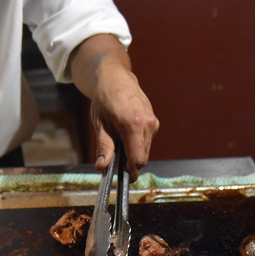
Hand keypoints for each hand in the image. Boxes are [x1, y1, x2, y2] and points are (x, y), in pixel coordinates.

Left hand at [69, 34, 158, 180]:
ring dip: (133, 152)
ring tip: (117, 140)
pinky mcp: (154, 121)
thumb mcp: (100, 124)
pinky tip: (125, 133)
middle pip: (143, 157)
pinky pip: (146, 140)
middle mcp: (148, 124)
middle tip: (114, 158)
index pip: (138, 159)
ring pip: (145, 150)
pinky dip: (137, 143)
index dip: (130, 172)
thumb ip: (104, 147)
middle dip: (130, 162)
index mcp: (134, 125)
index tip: (122, 178)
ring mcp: (154, 122)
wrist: (116, 77)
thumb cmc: (105, 98)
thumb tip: (102, 167)